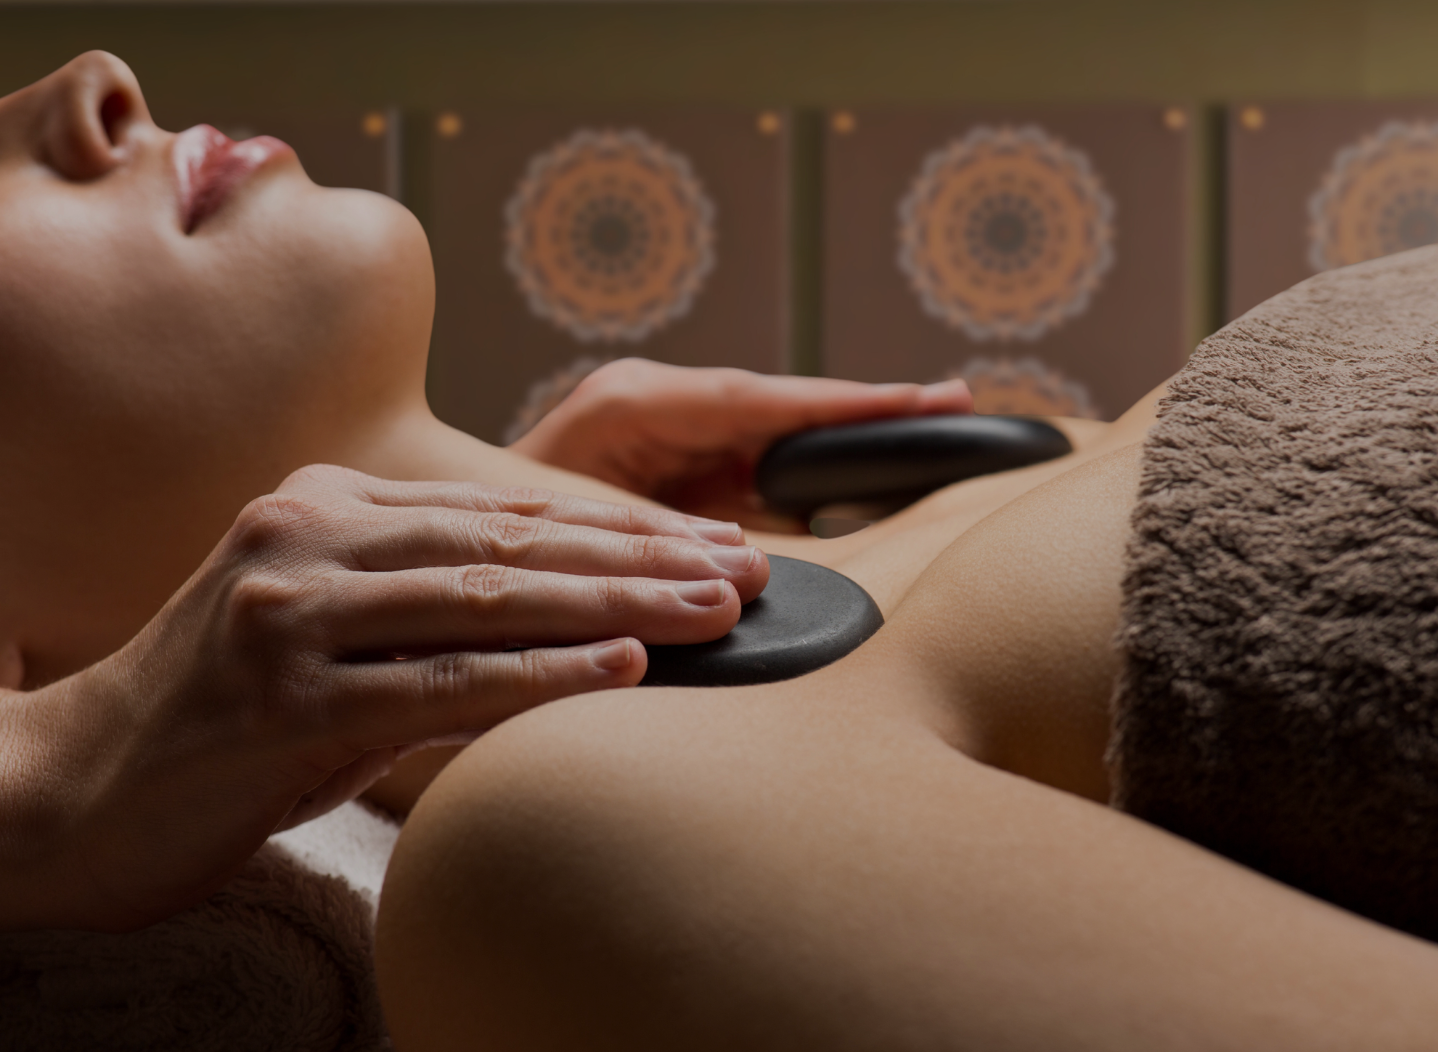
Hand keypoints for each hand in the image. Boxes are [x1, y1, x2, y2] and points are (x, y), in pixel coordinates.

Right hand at [0, 464, 765, 930]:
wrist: (66, 791)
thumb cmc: (218, 722)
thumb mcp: (331, 639)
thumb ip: (429, 610)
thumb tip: (581, 624)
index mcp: (326, 508)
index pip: (504, 513)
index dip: (617, 528)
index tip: (712, 545)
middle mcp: (309, 538)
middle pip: (513, 542)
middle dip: (643, 557)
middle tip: (747, 570)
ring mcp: (291, 615)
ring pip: (489, 598)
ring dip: (619, 606)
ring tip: (716, 612)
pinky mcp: (281, 700)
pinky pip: (439, 685)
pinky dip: (541, 678)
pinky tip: (624, 676)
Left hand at [508, 359, 973, 529]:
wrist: (447, 562)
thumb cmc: (498, 543)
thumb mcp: (580, 538)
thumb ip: (664, 545)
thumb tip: (755, 571)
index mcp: (631, 407)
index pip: (758, 400)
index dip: (844, 405)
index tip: (924, 401)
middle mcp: (658, 409)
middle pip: (783, 409)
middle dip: (867, 411)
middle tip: (956, 406)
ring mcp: (670, 440)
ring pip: (778, 439)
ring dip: (849, 441)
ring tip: (937, 431)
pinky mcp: (679, 475)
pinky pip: (759, 472)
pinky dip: (814, 476)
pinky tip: (873, 477)